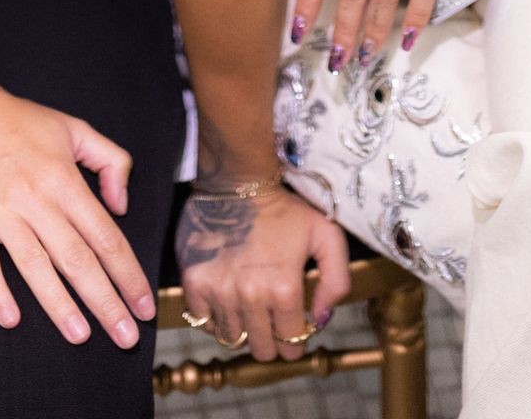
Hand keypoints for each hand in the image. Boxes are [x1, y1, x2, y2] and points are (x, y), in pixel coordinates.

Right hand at [0, 78, 155, 348]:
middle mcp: (35, 200)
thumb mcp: (74, 128)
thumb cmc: (19, 122)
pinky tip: (11, 319)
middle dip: (105, 301)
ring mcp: (1, 214)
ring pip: (36, 268)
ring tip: (81, 336)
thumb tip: (121, 204)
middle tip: (125, 337)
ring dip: (60, 306)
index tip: (143, 304)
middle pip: (76, 259)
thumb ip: (111, 161)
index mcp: (63, 179)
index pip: (105, 236)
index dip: (127, 273)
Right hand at [177, 184, 349, 363]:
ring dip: (243, 330)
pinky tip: (225, 302)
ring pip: (232, 339)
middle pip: (261, 348)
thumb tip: (319, 321)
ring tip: (248, 310)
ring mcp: (219, 291)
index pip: (291, 344)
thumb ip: (336, 281)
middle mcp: (250, 296)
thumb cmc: (284, 208)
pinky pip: (203, 322)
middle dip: (271, 340)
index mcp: (284, 289)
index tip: (293, 329)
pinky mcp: (194, 282)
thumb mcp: (326, 235)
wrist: (238, 182)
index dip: (295, 340)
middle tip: (271, 322)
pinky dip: (214, 319)